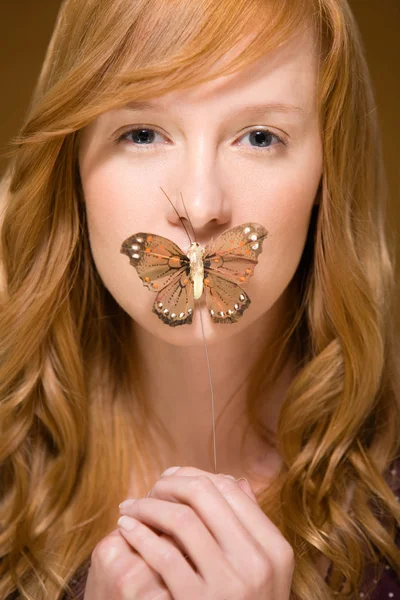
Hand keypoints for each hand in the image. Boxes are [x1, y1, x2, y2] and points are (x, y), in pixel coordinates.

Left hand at [116, 466, 293, 598]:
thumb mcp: (261, 573)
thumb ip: (249, 528)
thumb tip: (234, 480)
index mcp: (274, 549)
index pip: (230, 489)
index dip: (195, 476)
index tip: (171, 477)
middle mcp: (256, 564)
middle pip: (205, 496)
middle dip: (170, 484)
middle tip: (150, 487)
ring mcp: (228, 585)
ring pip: (181, 519)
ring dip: (148, 505)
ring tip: (131, 506)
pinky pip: (162, 554)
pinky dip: (140, 534)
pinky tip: (127, 528)